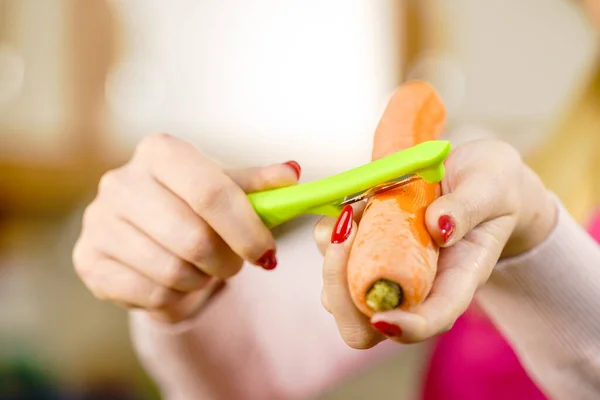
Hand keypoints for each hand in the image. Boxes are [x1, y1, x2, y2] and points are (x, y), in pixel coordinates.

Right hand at [73, 133, 299, 322]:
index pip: (211, 192)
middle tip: (234, 263)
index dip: (245, 229)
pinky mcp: (87, 259)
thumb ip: (260, 185)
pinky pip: (150, 294)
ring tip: (203, 269)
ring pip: (172, 271)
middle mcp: (120, 180)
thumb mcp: (228, 189)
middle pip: (193, 237)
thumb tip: (292, 173)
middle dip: (226, 261)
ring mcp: (98, 221)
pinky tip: (176, 281)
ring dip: (201, 279)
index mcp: (159, 152)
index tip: (267, 253)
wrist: (146, 235)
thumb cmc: (195, 208)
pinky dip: (176, 296)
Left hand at [313, 139, 556, 347]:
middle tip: (346, 235)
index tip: (381, 317)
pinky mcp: (366, 250)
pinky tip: (351, 205)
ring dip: (332, 257)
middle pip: (367, 325)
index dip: (405, 327)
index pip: (432, 320)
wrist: (476, 178)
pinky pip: (333, 254)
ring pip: (340, 293)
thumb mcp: (492, 189)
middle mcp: (416, 286)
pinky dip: (330, 233)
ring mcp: (387, 271)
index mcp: (457, 282)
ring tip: (353, 211)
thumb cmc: (492, 189)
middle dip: (342, 291)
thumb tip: (439, 227)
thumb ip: (469, 208)